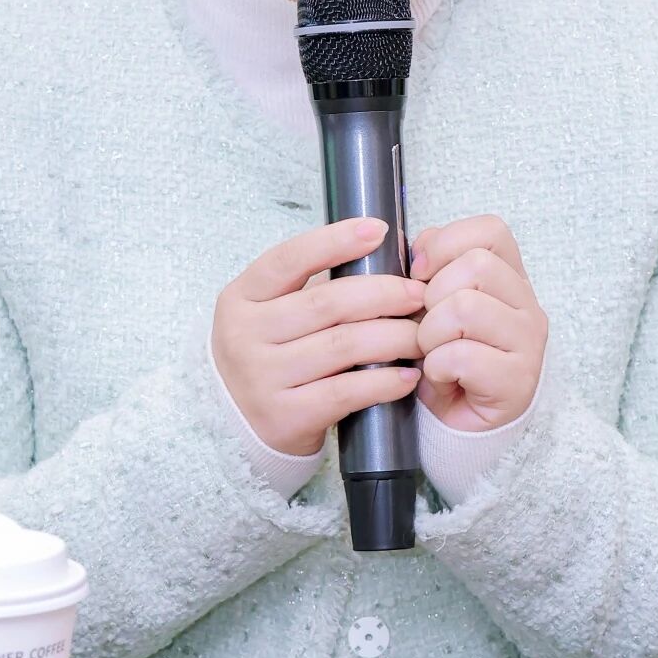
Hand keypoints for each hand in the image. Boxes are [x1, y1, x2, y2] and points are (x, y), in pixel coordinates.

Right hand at [211, 216, 424, 456]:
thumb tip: (382, 259)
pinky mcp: (284, 417)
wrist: (235, 428)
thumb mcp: (271, 316)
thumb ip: (314, 290)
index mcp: (241, 298)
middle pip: (327, 302)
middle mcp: (244, 335)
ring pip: (342, 346)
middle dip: (383, 294)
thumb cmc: (269, 358)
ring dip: (393, 337)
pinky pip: (345, 392)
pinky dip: (383, 382)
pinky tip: (407, 376)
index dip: (335, 242)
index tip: (379, 230)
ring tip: (421, 335)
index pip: (288, 258)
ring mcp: (261, 377)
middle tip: (418, 294)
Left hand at [408, 214, 547, 432]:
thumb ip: (431, 271)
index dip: (446, 243)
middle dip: (433, 295)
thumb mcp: (435, 306)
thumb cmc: (446, 359)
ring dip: (431, 334)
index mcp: (509, 278)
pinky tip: (442, 379)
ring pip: (466, 308)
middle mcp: (527, 305)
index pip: (490, 231)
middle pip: (477, 266)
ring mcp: (528, 344)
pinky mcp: (518, 381)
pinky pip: (462, 356)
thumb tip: (416, 250)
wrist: (462, 425)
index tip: (420, 272)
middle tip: (427, 326)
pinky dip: (437, 368)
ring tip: (432, 354)